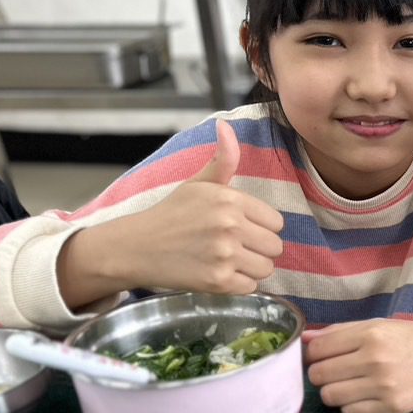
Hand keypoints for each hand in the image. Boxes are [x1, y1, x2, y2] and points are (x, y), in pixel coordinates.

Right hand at [63, 120, 284, 303]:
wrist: (136, 247)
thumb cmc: (171, 215)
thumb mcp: (197, 184)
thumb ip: (223, 160)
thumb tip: (226, 125)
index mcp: (229, 199)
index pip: (276, 221)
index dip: (261, 227)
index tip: (241, 229)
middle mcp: (230, 225)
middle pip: (275, 246)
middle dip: (259, 249)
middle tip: (234, 247)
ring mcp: (224, 254)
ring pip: (266, 268)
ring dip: (251, 269)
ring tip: (227, 260)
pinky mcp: (218, 281)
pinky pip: (251, 287)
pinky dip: (238, 285)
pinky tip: (219, 274)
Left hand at [304, 319, 412, 412]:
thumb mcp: (383, 326)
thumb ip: (342, 331)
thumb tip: (305, 339)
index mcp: (372, 333)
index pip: (317, 349)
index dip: (313, 355)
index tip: (321, 357)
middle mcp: (375, 359)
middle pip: (318, 375)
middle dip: (321, 374)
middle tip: (335, 372)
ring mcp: (384, 386)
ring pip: (330, 396)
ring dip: (333, 392)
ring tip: (348, 385)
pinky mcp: (392, 407)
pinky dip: (350, 406)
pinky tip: (363, 396)